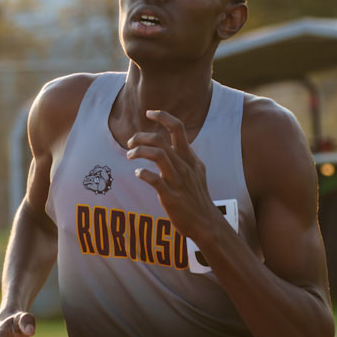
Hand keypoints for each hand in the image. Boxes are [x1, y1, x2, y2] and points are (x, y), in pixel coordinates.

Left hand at [125, 110, 220, 244]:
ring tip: (129, 155)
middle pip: (161, 140)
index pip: (178, 129)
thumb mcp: (198, 172)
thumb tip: (176, 145)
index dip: (163, 117)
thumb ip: (186, 157)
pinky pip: (154, 180)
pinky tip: (138, 174)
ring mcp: (178, 181)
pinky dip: (143, 173)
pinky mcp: (171, 197)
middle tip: (130, 142)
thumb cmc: (198, 197)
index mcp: (190, 158)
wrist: (207, 223)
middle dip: (141, 137)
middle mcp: (184, 166)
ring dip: (139, 152)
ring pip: (158, 155)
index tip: (149, 113)